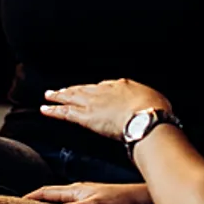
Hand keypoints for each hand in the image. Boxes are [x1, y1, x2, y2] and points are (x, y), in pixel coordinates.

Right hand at [24, 182, 153, 203]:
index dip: (29, 196)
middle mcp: (79, 189)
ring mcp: (87, 194)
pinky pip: (71, 202)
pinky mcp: (95, 200)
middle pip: (50, 193)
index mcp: (75, 190)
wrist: (144, 200)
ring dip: (48, 203)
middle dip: (35, 198)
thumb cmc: (122, 202)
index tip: (15, 202)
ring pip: (61, 197)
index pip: (45, 191)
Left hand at [40, 79, 171, 139]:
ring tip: (49, 95)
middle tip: (62, 89)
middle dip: (73, 89)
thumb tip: (155, 110)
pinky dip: (54, 110)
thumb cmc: (156, 111)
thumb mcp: (158, 103)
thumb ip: (150, 105)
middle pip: (85, 89)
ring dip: (59, 96)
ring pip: (72, 97)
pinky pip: (66, 112)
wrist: (146, 117)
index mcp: (123, 86)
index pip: (105, 87)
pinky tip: (45, 109)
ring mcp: (93, 103)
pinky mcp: (85, 117)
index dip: (96, 91)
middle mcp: (104, 91)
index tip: (91, 92)